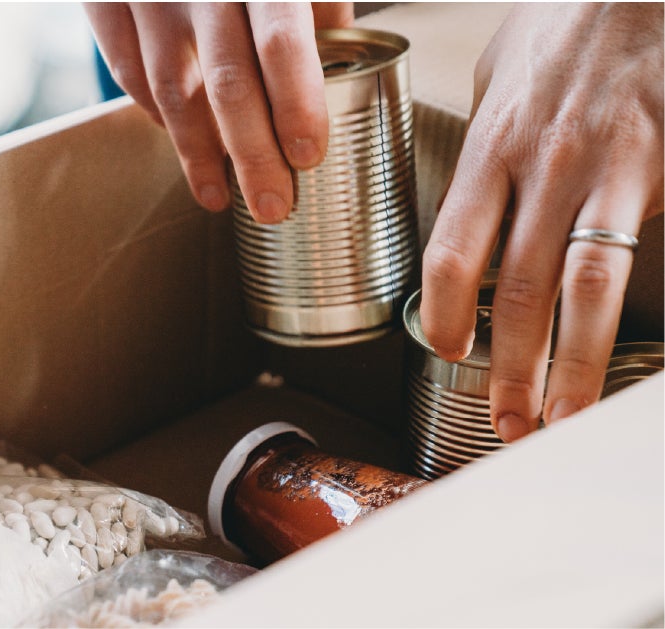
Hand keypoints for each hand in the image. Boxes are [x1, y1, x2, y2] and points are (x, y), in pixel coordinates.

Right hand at [83, 2, 352, 221]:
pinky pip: (127, 71)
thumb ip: (314, 2)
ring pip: (170, 89)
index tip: (309, 156)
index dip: (295, 104)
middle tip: (274, 206)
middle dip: (252, 155)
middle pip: (226, 83)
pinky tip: (178, 139)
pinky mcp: (104, 0)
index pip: (283, 41)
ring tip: (219, 197)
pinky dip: (154, 112)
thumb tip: (336, 72)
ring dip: (197, 153)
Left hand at [419, 3, 662, 442]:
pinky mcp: (655, 174)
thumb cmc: (567, 21)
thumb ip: (485, 147)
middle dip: (508, 366)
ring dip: (570, 363)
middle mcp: (543, 169)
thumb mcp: (497, 77)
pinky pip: (636, 257)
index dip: (444, 314)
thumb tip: (475, 196)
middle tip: (505, 421)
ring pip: (582, 288)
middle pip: (516, 289)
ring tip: (560, 415)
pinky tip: (626, 358)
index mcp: (490, 149)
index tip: (445, 351)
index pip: (452, 252)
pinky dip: (624, 313)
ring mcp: (606, 174)